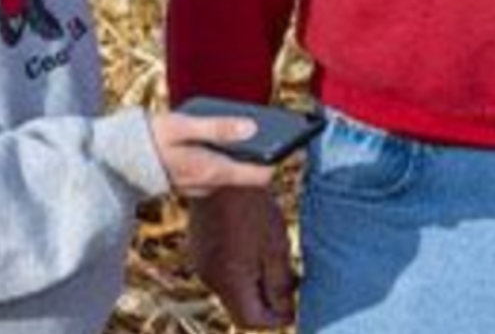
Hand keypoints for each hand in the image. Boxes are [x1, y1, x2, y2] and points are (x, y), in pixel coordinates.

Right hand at [152, 111, 279, 197]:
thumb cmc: (148, 140)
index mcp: (213, 171)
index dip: (276, 157)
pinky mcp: (190, 183)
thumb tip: (252, 127)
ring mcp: (199, 187)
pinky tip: (210, 137)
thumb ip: (217, 127)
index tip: (287, 139)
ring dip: (235, 152)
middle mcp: (209, 184)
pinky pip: (215, 170)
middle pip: (247, 171)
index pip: (261, 175)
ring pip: (231, 170)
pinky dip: (219, 156)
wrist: (116, 162)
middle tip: (261, 125)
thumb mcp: (183, 126)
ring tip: (234, 125)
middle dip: (255, 150)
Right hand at [184, 185, 294, 327]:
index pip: (250, 321)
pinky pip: (223, 271)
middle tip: (290, 279)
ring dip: (254, 282)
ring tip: (274, 257)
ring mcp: (202, 264)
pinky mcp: (200, 249)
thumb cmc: (252, 209)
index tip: (294, 307)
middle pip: (241, 306)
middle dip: (267, 300)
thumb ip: (280, 285)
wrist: (221, 174)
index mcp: (229, 282)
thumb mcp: (276, 248)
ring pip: (232, 288)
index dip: (276, 319)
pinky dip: (241, 268)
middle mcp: (210, 279)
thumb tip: (285, 312)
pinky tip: (254, 245)